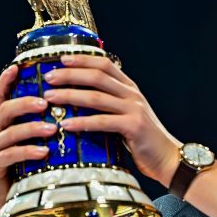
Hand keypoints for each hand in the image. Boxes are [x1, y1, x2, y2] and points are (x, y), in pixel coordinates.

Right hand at [0, 65, 56, 216]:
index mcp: (4, 124)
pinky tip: (44, 151)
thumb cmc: (31, 175)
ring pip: (8, 130)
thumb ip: (47, 128)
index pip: (0, 95)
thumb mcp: (40, 146)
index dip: (7, 79)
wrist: (9, 209)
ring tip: (52, 129)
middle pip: (4, 108)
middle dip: (26, 102)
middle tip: (46, 102)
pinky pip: (9, 154)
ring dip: (31, 127)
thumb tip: (75, 110)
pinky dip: (27, 151)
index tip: (19, 65)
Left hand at [42, 54, 181, 185]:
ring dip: (70, 96)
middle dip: (70, 75)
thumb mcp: (127, 114)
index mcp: (130, 88)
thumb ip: (109, 104)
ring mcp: (134, 109)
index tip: (61, 59)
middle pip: (97, 77)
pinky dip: (82, 122)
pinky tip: (66, 124)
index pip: (104, 64)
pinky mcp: (133, 126)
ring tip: (50, 98)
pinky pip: (103, 122)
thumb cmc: (143, 139)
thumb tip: (77, 100)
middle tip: (48, 78)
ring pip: (96, 97)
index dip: (82, 60)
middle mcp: (132, 94)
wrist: (167, 157)